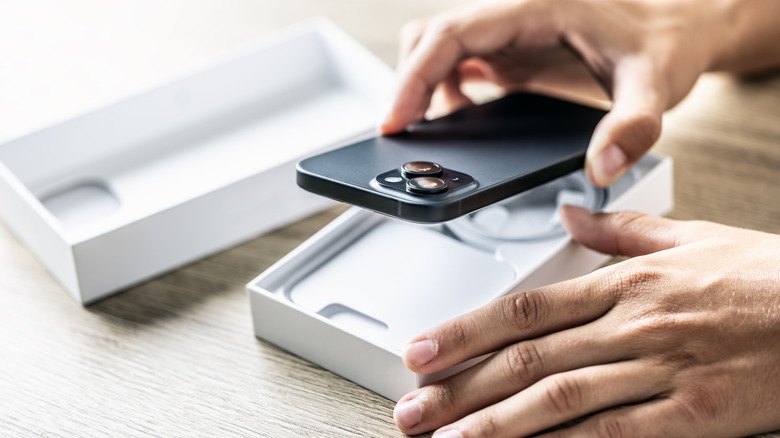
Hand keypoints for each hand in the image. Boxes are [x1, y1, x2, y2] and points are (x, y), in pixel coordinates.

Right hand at [380, 0, 736, 186]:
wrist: (677, 32)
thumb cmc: (663, 45)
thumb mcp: (656, 85)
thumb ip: (634, 127)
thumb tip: (600, 168)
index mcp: (537, 7)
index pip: (453, 33)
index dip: (415, 75)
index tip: (397, 118)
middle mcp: (514, 15)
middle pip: (431, 36)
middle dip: (408, 83)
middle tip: (401, 132)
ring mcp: (508, 34)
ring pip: (437, 47)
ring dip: (422, 85)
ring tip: (423, 129)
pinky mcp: (510, 53)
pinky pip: (457, 64)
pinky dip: (441, 92)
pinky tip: (454, 120)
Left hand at [393, 206, 779, 436]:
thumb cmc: (767, 277)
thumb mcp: (690, 237)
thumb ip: (619, 228)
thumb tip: (568, 210)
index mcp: (627, 282)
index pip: (527, 307)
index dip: (466, 330)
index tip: (423, 349)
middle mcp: (633, 325)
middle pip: (528, 358)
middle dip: (463, 386)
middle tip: (414, 406)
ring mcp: (661, 371)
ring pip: (559, 399)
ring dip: (496, 423)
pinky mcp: (693, 415)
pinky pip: (615, 435)